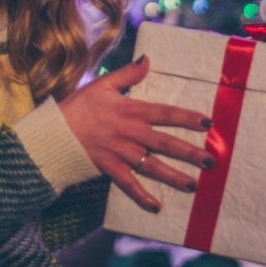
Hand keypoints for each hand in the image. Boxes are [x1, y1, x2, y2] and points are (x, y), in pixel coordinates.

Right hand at [60, 56, 213, 212]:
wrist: (54, 131)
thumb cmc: (78, 106)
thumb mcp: (102, 84)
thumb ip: (128, 74)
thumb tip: (148, 59)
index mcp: (132, 111)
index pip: (166, 114)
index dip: (188, 118)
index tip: (208, 123)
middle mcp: (131, 133)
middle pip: (166, 144)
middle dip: (190, 153)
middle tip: (210, 161)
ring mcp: (122, 153)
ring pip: (153, 166)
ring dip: (174, 177)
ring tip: (193, 185)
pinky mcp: (110, 168)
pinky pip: (129, 185)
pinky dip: (142, 197)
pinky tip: (157, 207)